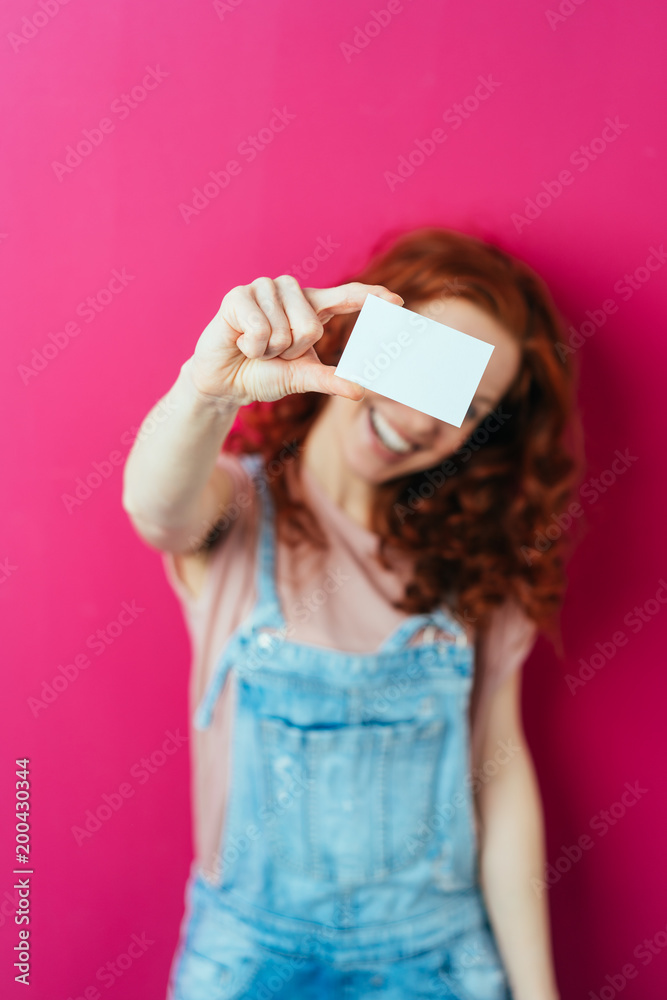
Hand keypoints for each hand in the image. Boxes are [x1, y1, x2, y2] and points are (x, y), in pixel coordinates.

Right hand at [186, 275, 403, 405]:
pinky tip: (240, 342)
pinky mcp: (239, 295)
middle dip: (292, 351)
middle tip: (274, 352)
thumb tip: (360, 389)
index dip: (371, 296)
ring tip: (256, 347)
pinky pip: (260, 329)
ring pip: (285, 329)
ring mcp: (264, 288)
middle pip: (312, 327)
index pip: (346, 296)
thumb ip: (329, 379)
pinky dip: (251, 346)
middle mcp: (291, 291)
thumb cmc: (264, 373)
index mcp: (311, 307)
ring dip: (269, 350)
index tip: (397, 301)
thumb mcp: (301, 377)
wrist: (224, 381)